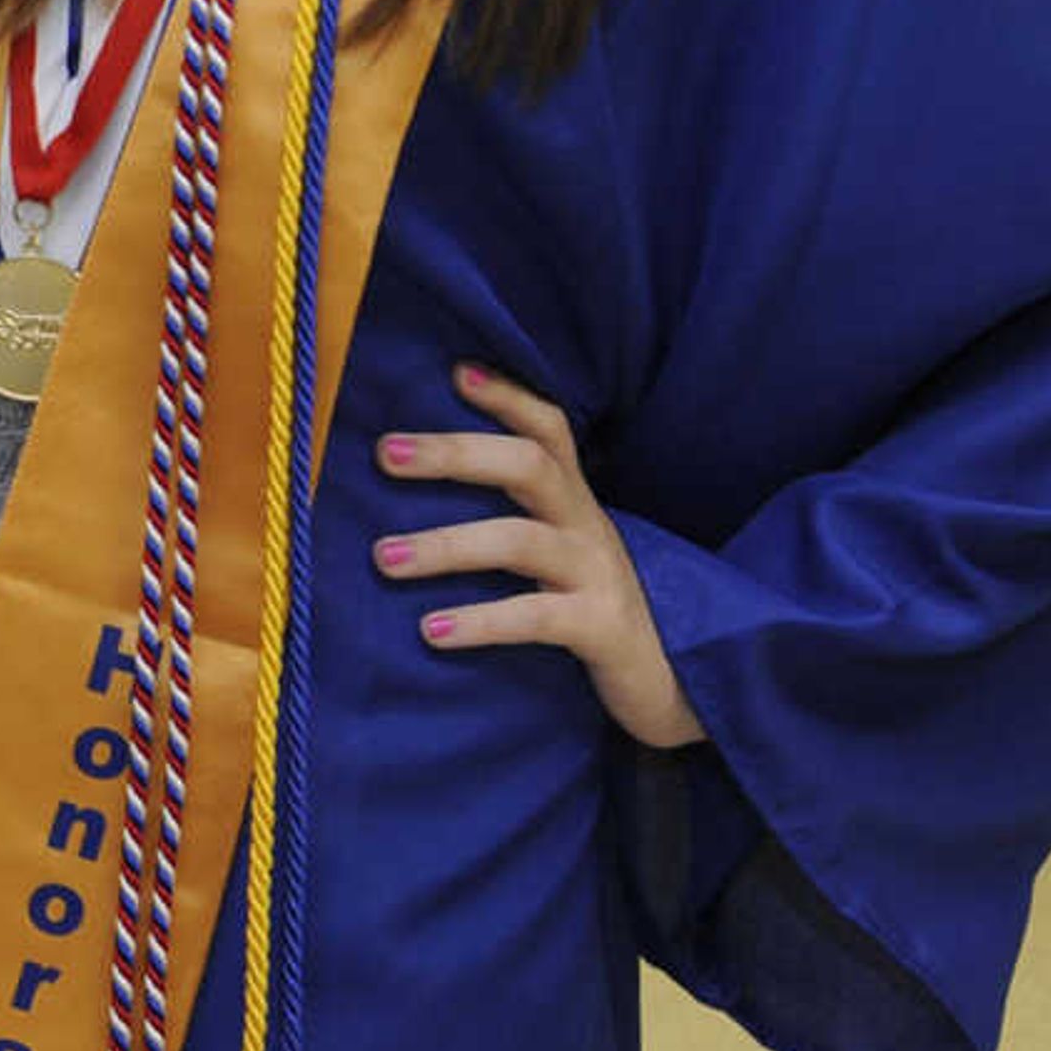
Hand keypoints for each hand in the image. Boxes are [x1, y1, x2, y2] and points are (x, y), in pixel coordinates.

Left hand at [374, 363, 703, 750]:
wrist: (667, 679)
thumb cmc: (584, 603)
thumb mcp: (550, 548)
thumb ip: (504, 512)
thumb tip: (405, 482)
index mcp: (571, 499)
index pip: (549, 429)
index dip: (509, 396)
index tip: (456, 371)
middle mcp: (586, 525)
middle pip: (529, 467)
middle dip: (456, 453)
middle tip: (386, 452)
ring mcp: (597, 574)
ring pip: (520, 542)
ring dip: (446, 545)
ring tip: (384, 556)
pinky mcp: (601, 627)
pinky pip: (537, 617)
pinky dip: (482, 621)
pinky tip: (432, 630)